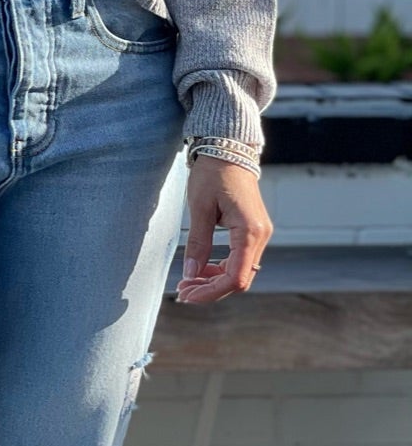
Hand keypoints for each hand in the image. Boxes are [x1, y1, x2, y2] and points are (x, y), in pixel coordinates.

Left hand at [177, 157, 271, 302]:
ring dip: (215, 280)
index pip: (235, 278)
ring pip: (240, 271)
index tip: (187, 295)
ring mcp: (259, 233)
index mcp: (250, 231)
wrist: (228, 150)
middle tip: (183, 291)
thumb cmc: (213, 173)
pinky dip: (221, 268)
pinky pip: (240, 259)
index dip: (211, 292)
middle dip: (211, 289)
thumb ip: (198, 243)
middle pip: (240, 279)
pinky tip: (201, 269)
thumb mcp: (199, 208)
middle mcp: (261, 235)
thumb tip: (191, 274)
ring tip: (188, 281)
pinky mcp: (253, 230)